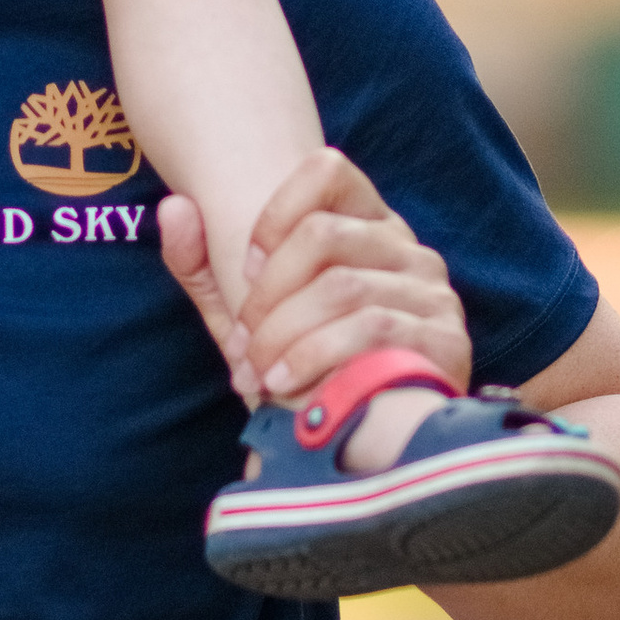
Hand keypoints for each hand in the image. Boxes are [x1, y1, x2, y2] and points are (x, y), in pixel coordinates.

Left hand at [158, 149, 469, 412]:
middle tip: (246, 340)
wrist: (355, 449)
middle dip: (268, 293)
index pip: (328, 170)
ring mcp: (432, 291)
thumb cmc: (298, 368)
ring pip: (341, 285)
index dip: (276, 212)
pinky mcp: (446, 338)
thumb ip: (199, 262)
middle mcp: (407, 248)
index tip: (247, 265)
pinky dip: (315, 356)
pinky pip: (372, 328)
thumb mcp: (239, 315)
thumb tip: (173, 207)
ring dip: (283, 333)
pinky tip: (289, 384)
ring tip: (260, 372)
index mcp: (366, 226)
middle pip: (323, 233)